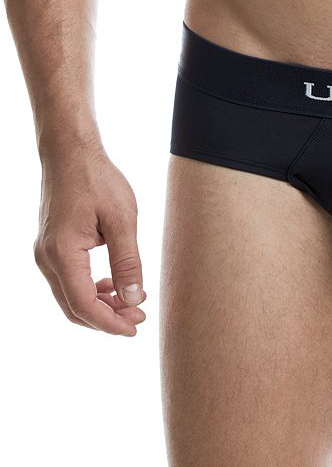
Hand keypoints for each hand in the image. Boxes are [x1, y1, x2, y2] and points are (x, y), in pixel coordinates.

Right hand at [33, 139, 146, 334]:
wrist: (70, 152)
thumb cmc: (97, 179)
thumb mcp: (122, 218)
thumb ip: (128, 261)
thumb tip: (133, 297)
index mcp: (62, 253)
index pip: (83, 305)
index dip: (109, 322)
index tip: (135, 327)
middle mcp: (46, 258)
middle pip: (73, 306)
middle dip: (106, 317)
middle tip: (138, 317)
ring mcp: (45, 252)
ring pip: (69, 295)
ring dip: (99, 304)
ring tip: (130, 301)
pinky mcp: (50, 246)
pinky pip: (68, 279)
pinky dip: (89, 288)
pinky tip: (112, 284)